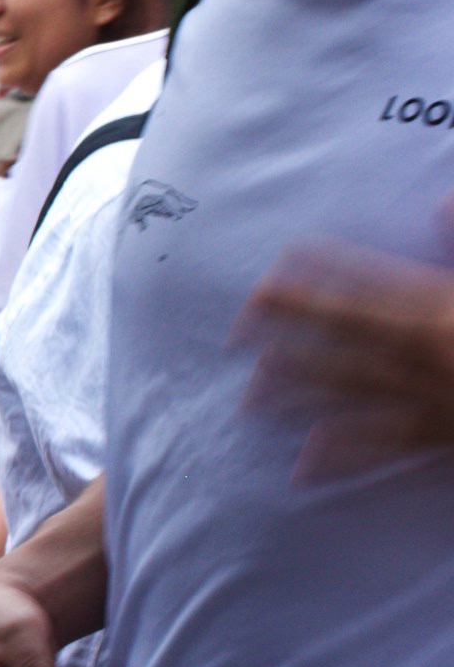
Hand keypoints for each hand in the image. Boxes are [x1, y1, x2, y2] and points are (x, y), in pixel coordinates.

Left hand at [238, 202, 453, 478]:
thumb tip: (445, 202)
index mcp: (446, 306)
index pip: (373, 280)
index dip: (323, 271)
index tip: (280, 262)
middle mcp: (431, 351)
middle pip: (346, 334)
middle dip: (291, 328)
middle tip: (234, 325)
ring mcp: (435, 400)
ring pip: (354, 392)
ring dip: (299, 391)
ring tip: (249, 393)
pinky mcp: (445, 443)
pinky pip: (387, 450)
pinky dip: (343, 457)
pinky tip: (303, 464)